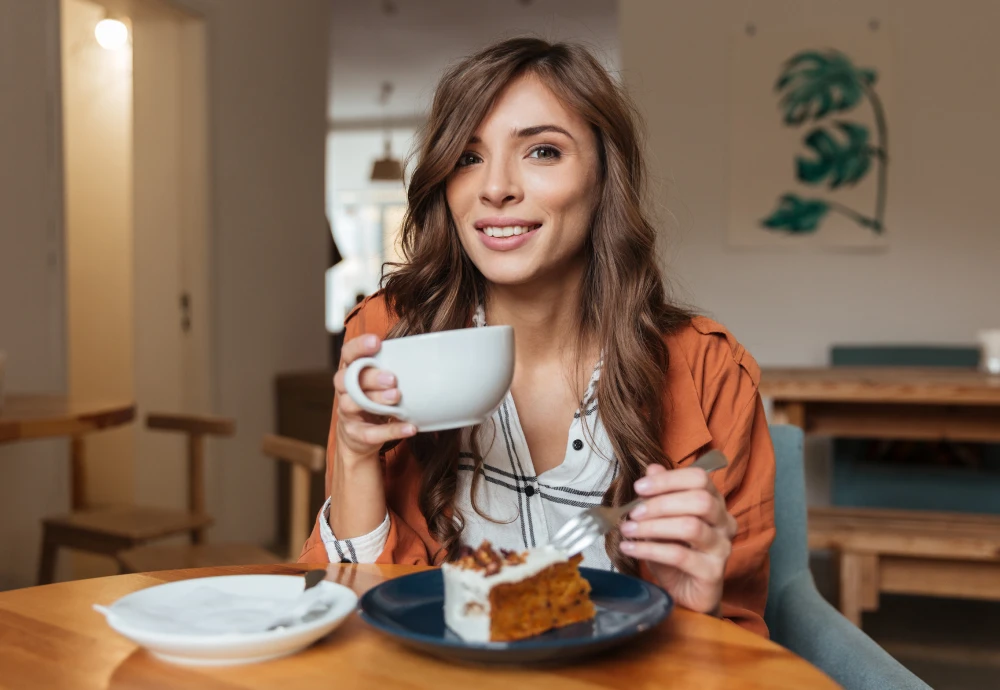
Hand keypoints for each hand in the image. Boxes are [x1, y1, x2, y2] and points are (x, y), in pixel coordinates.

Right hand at [333, 334, 415, 463]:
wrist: (358, 437)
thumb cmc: (373, 399)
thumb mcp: (377, 382)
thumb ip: (389, 368)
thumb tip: (425, 353)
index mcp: (350, 372)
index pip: (347, 354)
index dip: (358, 347)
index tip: (376, 342)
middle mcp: (345, 391)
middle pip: (348, 380)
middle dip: (370, 377)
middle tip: (392, 378)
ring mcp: (347, 413)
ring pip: (354, 404)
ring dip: (377, 400)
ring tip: (397, 397)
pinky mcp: (356, 434)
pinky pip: (372, 433)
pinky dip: (392, 430)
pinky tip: (410, 427)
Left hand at [620, 463, 737, 614]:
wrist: (684, 594)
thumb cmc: (675, 553)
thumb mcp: (662, 520)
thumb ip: (659, 495)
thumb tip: (652, 469)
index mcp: (714, 502)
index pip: (699, 478)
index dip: (668, 480)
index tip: (640, 487)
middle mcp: (724, 522)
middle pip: (700, 500)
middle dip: (661, 503)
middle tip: (633, 512)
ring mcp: (722, 548)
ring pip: (690, 527)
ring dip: (653, 526)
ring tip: (628, 530)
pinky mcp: (713, 573)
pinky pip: (680, 556)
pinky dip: (650, 549)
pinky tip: (630, 548)